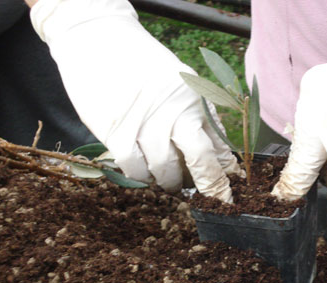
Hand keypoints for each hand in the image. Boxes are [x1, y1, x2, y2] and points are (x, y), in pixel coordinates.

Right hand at [30, 0, 243, 201]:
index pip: (218, 143)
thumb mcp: (179, 81)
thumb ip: (197, 114)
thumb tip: (218, 153)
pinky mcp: (118, 133)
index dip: (225, 171)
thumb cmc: (141, 63)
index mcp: (194, 98)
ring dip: (169, 183)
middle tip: (210, 199)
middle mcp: (175, 111)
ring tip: (168, 182)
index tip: (228, 189)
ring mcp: (146, 124)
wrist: (98, 39)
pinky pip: (136, 170)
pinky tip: (143, 173)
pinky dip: (141, 178)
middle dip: (209, 185)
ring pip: (166, 170)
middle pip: (201, 159)